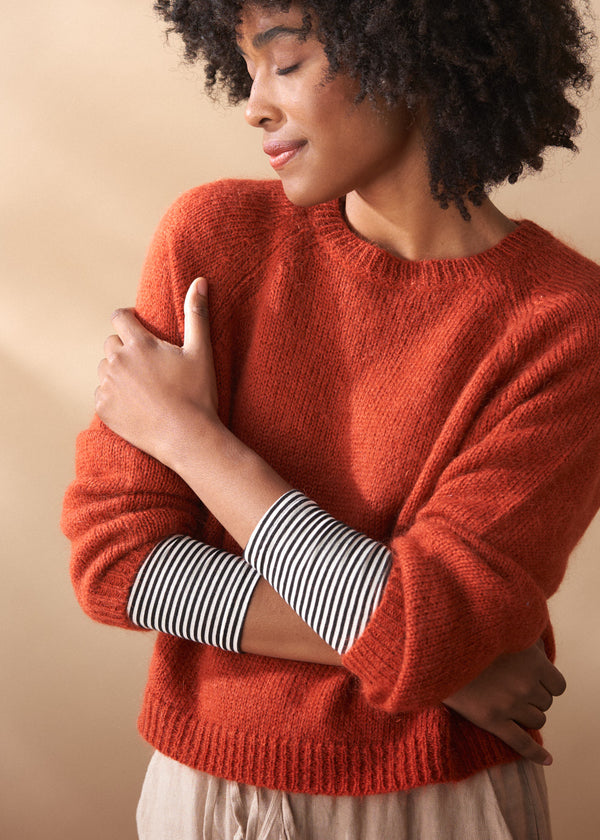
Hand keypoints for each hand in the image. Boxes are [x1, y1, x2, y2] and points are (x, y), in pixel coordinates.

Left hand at [96, 277, 218, 464]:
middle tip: (148, 365)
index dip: (128, 320)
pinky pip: (102, 394)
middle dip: (125, 349)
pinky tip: (136, 405)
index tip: (138, 327)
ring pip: (105, 369)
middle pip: (111, 343)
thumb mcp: (200, 351)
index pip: (119, 317)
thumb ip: (196, 314)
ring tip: (142, 387)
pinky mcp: (103, 408)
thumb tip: (200, 281)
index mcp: (138, 344)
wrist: (187, 437)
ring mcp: (107, 386)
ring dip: (118, 372)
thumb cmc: (197, 394)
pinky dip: (114, 396)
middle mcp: (117, 361)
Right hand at [443, 639, 565, 764]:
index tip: (535, 681)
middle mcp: (525, 685)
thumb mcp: (506, 632)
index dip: (548, 684)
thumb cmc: (473, 639)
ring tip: (510, 704)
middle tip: (513, 687)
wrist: (441, 652)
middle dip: (534, 698)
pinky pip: (522, 743)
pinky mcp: (492, 720)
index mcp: (533, 663)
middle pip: (546, 703)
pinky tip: (548, 760)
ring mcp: (509, 705)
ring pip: (536, 721)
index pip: (558, 686)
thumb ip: (528, 642)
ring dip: (528, 715)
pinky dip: (536, 754)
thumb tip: (542, 652)